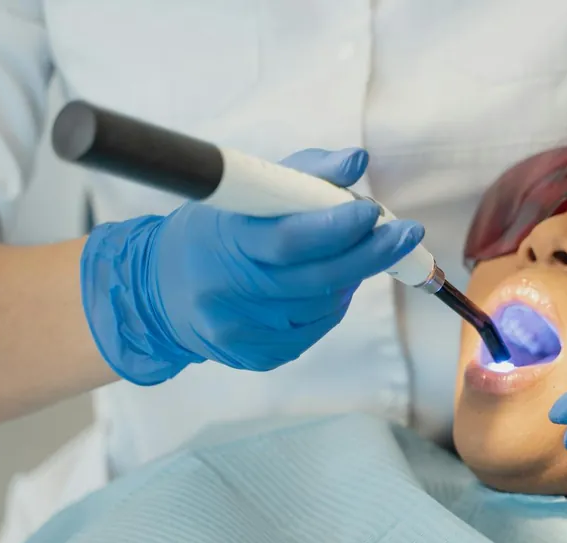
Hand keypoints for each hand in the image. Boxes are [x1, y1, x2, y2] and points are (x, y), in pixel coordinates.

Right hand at [81, 147, 424, 384]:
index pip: (288, 239)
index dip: (336, 227)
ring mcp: (242, 332)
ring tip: (352, 252)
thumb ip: (307, 174)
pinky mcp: (258, 358)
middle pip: (316, 278)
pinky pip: (314, 328)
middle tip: (405, 234)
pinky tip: (322, 286)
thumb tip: (358, 161)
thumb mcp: (248, 192)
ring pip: (323, 305)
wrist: (162, 292)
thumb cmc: (217, 230)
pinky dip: (329, 303)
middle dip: (369, 253)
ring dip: (350, 276)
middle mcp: (227, 293)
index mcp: (223, 241)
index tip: (373, 212)